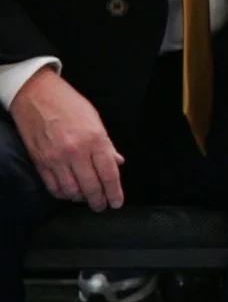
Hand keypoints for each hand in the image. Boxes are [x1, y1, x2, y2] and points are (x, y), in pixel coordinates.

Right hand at [10, 67, 123, 210]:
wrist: (37, 95)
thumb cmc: (69, 104)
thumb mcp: (96, 120)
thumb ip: (107, 145)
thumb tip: (117, 162)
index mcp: (95, 140)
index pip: (109, 174)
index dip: (114, 192)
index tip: (116, 202)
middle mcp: (76, 152)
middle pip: (91, 186)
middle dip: (99, 200)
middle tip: (102, 205)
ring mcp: (56, 158)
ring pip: (71, 190)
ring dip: (81, 199)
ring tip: (87, 199)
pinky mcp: (40, 161)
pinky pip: (53, 186)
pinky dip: (62, 194)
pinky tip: (69, 194)